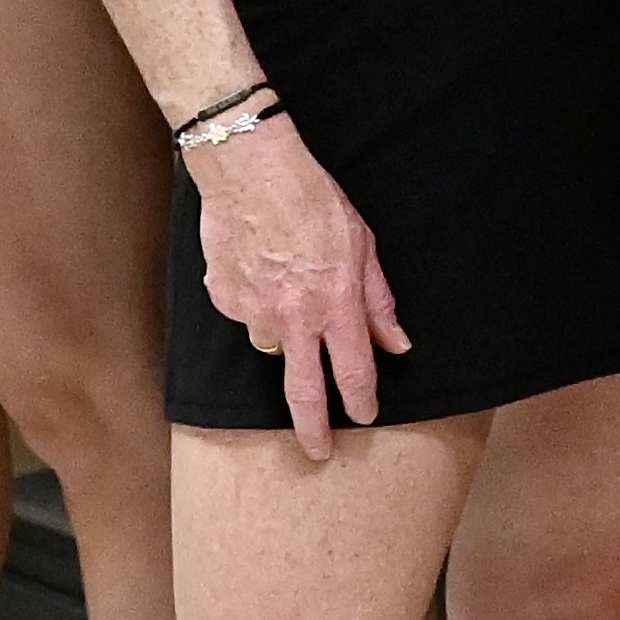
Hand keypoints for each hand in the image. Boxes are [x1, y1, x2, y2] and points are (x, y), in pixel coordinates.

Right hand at [192, 114, 404, 454]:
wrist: (249, 167)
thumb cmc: (312, 198)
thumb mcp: (363, 244)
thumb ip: (378, 300)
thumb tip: (397, 342)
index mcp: (335, 303)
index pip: (353, 369)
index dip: (360, 401)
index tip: (363, 419)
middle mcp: (293, 316)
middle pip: (303, 390)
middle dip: (313, 428)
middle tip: (318, 452)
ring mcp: (253, 310)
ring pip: (270, 343)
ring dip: (283, 331)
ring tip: (286, 285)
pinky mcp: (223, 297)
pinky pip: (244, 314)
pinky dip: (254, 301)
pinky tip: (259, 267)